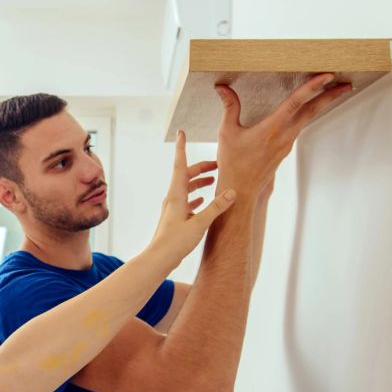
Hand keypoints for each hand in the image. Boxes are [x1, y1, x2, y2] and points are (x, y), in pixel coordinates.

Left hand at [149, 130, 236, 263]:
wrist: (159, 259)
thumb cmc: (175, 242)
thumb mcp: (200, 223)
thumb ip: (216, 207)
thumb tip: (232, 191)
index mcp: (176, 195)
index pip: (180, 165)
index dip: (181, 148)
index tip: (181, 133)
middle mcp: (173, 198)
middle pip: (186, 175)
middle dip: (201, 167)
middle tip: (218, 164)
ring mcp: (173, 208)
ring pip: (186, 188)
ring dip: (200, 182)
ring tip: (214, 180)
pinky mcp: (175, 218)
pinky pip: (186, 201)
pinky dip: (196, 197)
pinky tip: (203, 201)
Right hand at [214, 73, 351, 196]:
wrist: (240, 190)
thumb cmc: (233, 163)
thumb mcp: (227, 132)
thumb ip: (229, 107)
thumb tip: (222, 87)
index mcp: (271, 129)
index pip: (296, 102)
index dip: (312, 87)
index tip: (327, 76)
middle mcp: (284, 136)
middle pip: (312, 111)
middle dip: (330, 96)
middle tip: (346, 84)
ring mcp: (287, 144)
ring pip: (307, 119)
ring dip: (320, 105)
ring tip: (330, 93)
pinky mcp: (285, 149)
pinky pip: (299, 127)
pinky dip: (306, 116)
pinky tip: (306, 111)